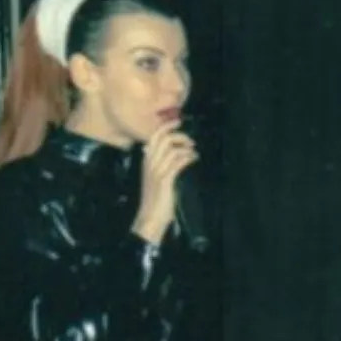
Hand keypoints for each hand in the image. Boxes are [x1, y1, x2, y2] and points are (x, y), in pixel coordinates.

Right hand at [132, 121, 197, 245]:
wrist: (150, 219)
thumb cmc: (154, 201)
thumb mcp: (152, 179)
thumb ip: (155, 164)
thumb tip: (157, 150)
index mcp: (146, 162)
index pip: (154, 136)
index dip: (167, 126)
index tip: (178, 121)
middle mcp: (150, 163)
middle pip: (164, 138)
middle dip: (180, 136)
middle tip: (190, 141)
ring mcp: (157, 171)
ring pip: (172, 148)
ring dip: (186, 147)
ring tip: (193, 152)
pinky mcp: (166, 179)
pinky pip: (178, 161)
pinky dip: (188, 157)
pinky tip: (193, 159)